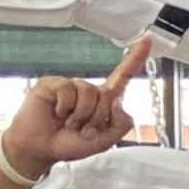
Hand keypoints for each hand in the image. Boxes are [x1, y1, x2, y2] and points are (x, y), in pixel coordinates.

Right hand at [2, 35, 148, 179]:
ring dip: (82, 114)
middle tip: (83, 129)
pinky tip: (58, 113)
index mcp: (104, 101)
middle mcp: (89, 90)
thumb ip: (121, 124)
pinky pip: (68, 90)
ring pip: (90, 92)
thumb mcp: (105, 140)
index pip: (123, 76)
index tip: (146, 40)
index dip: (135, 58)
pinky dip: (65, 107)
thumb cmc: (71, 143)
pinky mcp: (53, 84)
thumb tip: (117, 101)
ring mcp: (71, 86)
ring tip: (70, 123)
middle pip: (108, 95)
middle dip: (98, 118)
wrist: (41, 149)